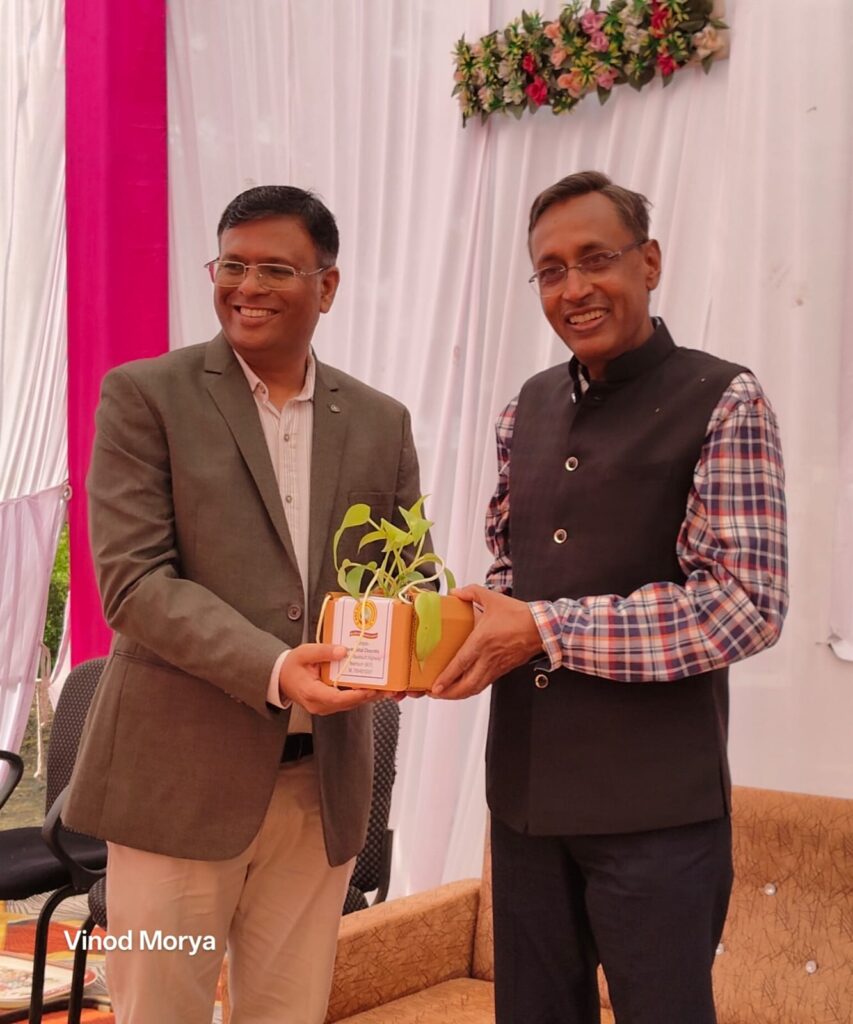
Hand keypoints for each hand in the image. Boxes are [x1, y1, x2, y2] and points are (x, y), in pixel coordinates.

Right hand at [279, 643, 383, 714]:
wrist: (281, 677)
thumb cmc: (291, 666)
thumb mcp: (304, 653)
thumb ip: (323, 652)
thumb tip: (342, 651)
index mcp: (312, 693)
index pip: (336, 698)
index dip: (355, 695)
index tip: (370, 689)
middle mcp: (320, 705)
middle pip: (348, 703)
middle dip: (369, 696)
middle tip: (387, 688)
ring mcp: (325, 707)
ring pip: (350, 704)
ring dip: (368, 697)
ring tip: (386, 688)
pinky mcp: (330, 705)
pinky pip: (348, 702)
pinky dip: (360, 695)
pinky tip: (373, 687)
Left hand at [431, 584, 543, 699]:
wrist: (542, 628)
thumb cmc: (519, 615)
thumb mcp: (493, 598)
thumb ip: (471, 592)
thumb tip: (456, 592)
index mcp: (482, 641)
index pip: (461, 663)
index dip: (447, 677)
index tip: (436, 686)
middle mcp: (488, 657)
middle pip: (467, 684)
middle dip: (450, 693)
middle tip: (435, 694)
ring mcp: (497, 666)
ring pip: (476, 688)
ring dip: (460, 694)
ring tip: (447, 694)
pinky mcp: (504, 670)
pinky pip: (485, 684)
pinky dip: (472, 689)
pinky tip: (465, 687)